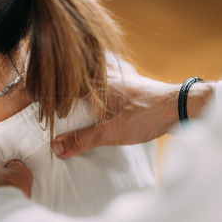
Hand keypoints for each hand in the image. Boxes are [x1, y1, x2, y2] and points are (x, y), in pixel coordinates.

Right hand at [53, 58, 214, 158]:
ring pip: (93, 74)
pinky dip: (98, 80)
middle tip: (53, 93)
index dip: (52, 93)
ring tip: (71, 89)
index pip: (66, 83)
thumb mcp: (111, 133)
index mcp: (96, 84)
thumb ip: (83, 140)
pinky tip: (100, 88)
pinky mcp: (129, 83)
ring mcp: (119, 77)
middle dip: (65, 84)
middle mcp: (106, 75)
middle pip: (78, 76)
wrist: (180, 106)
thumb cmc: (146, 116)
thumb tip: (57, 148)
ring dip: (81, 80)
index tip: (41, 103)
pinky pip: (107, 76)